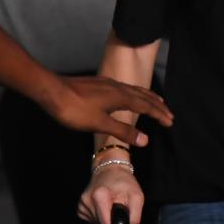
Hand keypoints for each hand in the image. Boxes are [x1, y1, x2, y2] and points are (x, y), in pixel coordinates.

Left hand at [41, 75, 172, 146]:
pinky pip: (126, 88)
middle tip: (169, 113)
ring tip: (156, 100)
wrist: (52, 90)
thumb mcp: (99, 123)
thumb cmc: (75, 109)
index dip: (159, 114)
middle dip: (157, 105)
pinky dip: (135, 94)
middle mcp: (119, 88)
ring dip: (148, 97)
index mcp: (121, 97)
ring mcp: (109, 84)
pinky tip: (128, 95)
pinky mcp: (100, 84)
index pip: (146, 106)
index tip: (171, 121)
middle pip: (144, 96)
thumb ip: (123, 131)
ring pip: (134, 90)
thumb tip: (146, 140)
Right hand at [78, 165, 144, 223]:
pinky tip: (103, 205)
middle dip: (111, 219)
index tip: (119, 218)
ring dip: (105, 216)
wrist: (111, 169)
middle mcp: (88, 199)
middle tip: (116, 206)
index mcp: (100, 195)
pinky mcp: (80, 207)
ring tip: (110, 203)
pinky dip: (99, 214)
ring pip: (96, 222)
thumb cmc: (123, 181)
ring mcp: (82, 204)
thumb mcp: (137, 196)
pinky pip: (91, 218)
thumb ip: (134, 216)